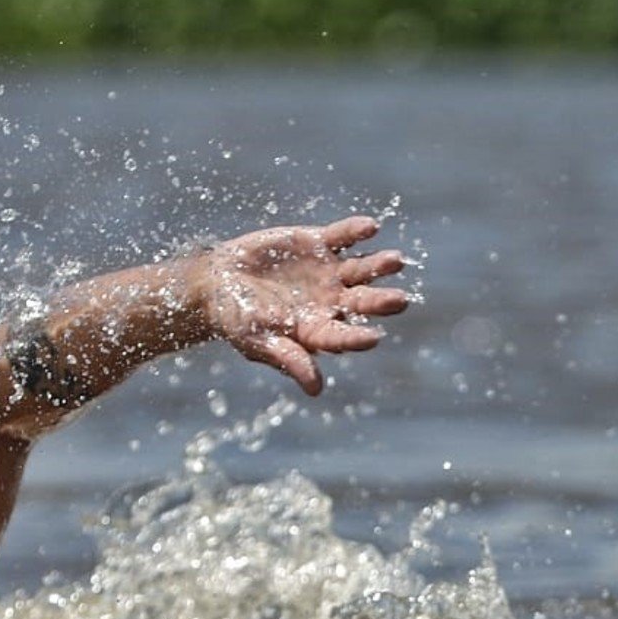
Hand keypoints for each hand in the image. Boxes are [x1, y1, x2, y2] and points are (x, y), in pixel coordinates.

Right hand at [187, 215, 406, 394]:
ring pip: (361, 268)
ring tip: (395, 261)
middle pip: (362, 302)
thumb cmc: (236, 319)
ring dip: (378, 265)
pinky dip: (356, 231)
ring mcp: (328, 271)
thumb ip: (289, 359)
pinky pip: (343, 236)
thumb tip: (316, 391)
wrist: (217, 282)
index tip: (373, 338)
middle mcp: (331, 301)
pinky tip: (370, 227)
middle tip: (399, 301)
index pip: (343, 335)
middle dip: (380, 301)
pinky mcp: (318, 243)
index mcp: (318, 329)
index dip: (357, 337)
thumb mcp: (258, 342)